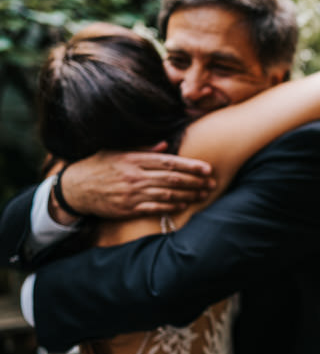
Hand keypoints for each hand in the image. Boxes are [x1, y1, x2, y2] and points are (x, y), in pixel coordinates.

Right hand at [55, 143, 214, 218]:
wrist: (74, 189)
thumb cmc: (98, 166)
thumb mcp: (117, 151)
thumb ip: (143, 149)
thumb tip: (166, 145)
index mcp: (134, 159)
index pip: (169, 162)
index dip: (190, 166)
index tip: (207, 168)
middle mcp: (134, 176)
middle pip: (172, 179)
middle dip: (195, 181)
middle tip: (212, 183)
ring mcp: (132, 193)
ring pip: (167, 194)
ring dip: (189, 195)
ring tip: (204, 194)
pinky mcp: (128, 208)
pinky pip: (155, 208)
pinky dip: (172, 207)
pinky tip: (184, 205)